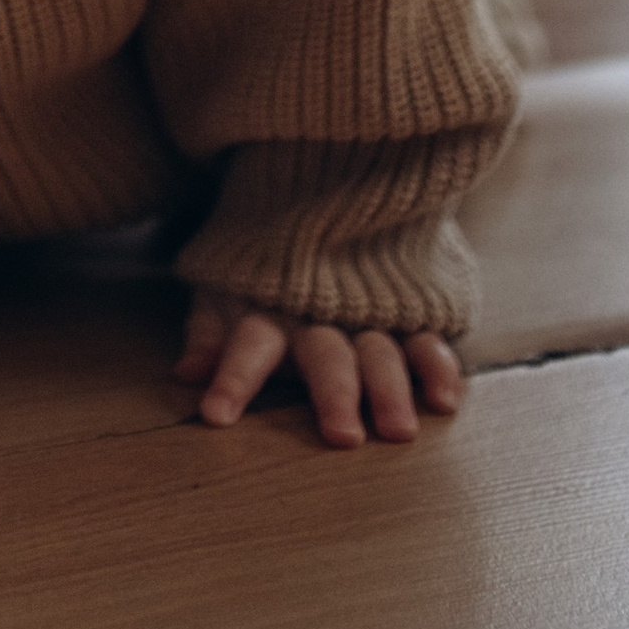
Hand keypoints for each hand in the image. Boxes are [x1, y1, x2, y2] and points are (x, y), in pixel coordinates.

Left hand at [175, 285, 462, 447]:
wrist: (327, 191)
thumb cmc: (266, 270)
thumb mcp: (226, 290)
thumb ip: (208, 333)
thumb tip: (184, 374)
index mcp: (270, 310)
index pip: (248, 342)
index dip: (232, 376)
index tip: (216, 415)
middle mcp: (320, 315)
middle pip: (325, 354)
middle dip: (333, 392)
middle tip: (342, 437)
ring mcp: (369, 315)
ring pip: (380, 350)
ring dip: (391, 388)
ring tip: (398, 431)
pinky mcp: (410, 316)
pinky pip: (428, 338)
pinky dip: (438, 365)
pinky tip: (444, 400)